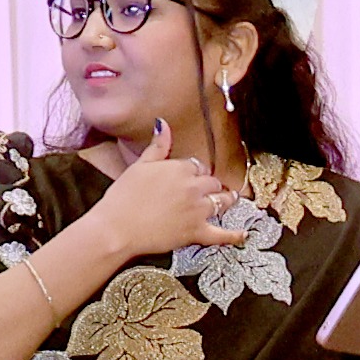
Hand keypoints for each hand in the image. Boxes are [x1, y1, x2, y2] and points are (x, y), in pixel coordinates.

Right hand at [91, 142, 244, 268]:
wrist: (117, 228)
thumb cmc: (123, 198)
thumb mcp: (139, 166)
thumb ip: (157, 146)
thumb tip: (163, 123)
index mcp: (180, 168)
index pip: (197, 166)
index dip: (195, 172)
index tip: (192, 176)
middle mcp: (193, 187)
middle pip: (211, 183)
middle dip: (210, 185)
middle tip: (210, 189)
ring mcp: (198, 210)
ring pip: (221, 202)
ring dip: (226, 200)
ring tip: (230, 199)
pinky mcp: (196, 232)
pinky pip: (221, 234)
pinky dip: (233, 236)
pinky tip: (242, 235)